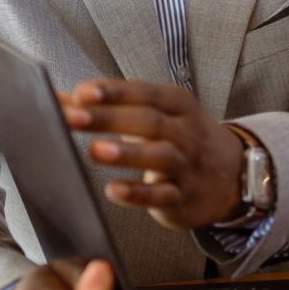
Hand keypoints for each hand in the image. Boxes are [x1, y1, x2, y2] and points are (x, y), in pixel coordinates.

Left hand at [61, 79, 245, 229]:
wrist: (231, 175)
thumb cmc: (178, 138)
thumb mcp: (154, 115)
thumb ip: (108, 107)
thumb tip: (57, 99)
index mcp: (176, 104)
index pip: (144, 93)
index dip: (114, 92)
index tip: (82, 92)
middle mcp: (185, 131)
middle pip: (148, 121)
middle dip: (108, 118)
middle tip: (73, 117)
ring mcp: (187, 165)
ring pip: (159, 156)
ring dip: (126, 154)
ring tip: (94, 151)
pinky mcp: (183, 197)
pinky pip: (162, 195)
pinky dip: (138, 194)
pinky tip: (114, 191)